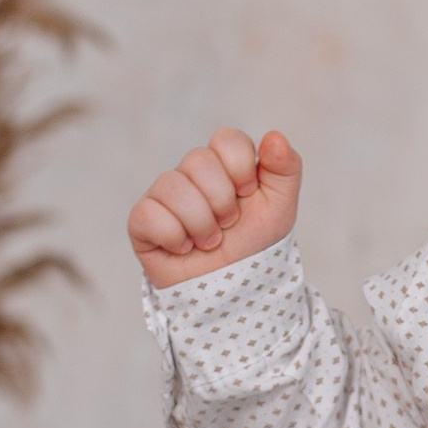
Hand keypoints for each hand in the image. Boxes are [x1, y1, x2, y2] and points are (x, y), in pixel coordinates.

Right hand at [129, 126, 302, 285]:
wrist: (234, 290)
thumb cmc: (255, 246)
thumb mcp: (280, 207)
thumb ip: (286, 168)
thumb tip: (274, 136)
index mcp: (224, 165)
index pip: (226, 139)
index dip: (240, 168)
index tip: (248, 194)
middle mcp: (191, 175)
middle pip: (198, 160)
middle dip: (222, 200)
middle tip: (228, 224)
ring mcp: (163, 196)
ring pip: (172, 186)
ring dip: (201, 223)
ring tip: (209, 242)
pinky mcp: (142, 221)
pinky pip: (148, 213)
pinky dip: (173, 236)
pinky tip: (183, 248)